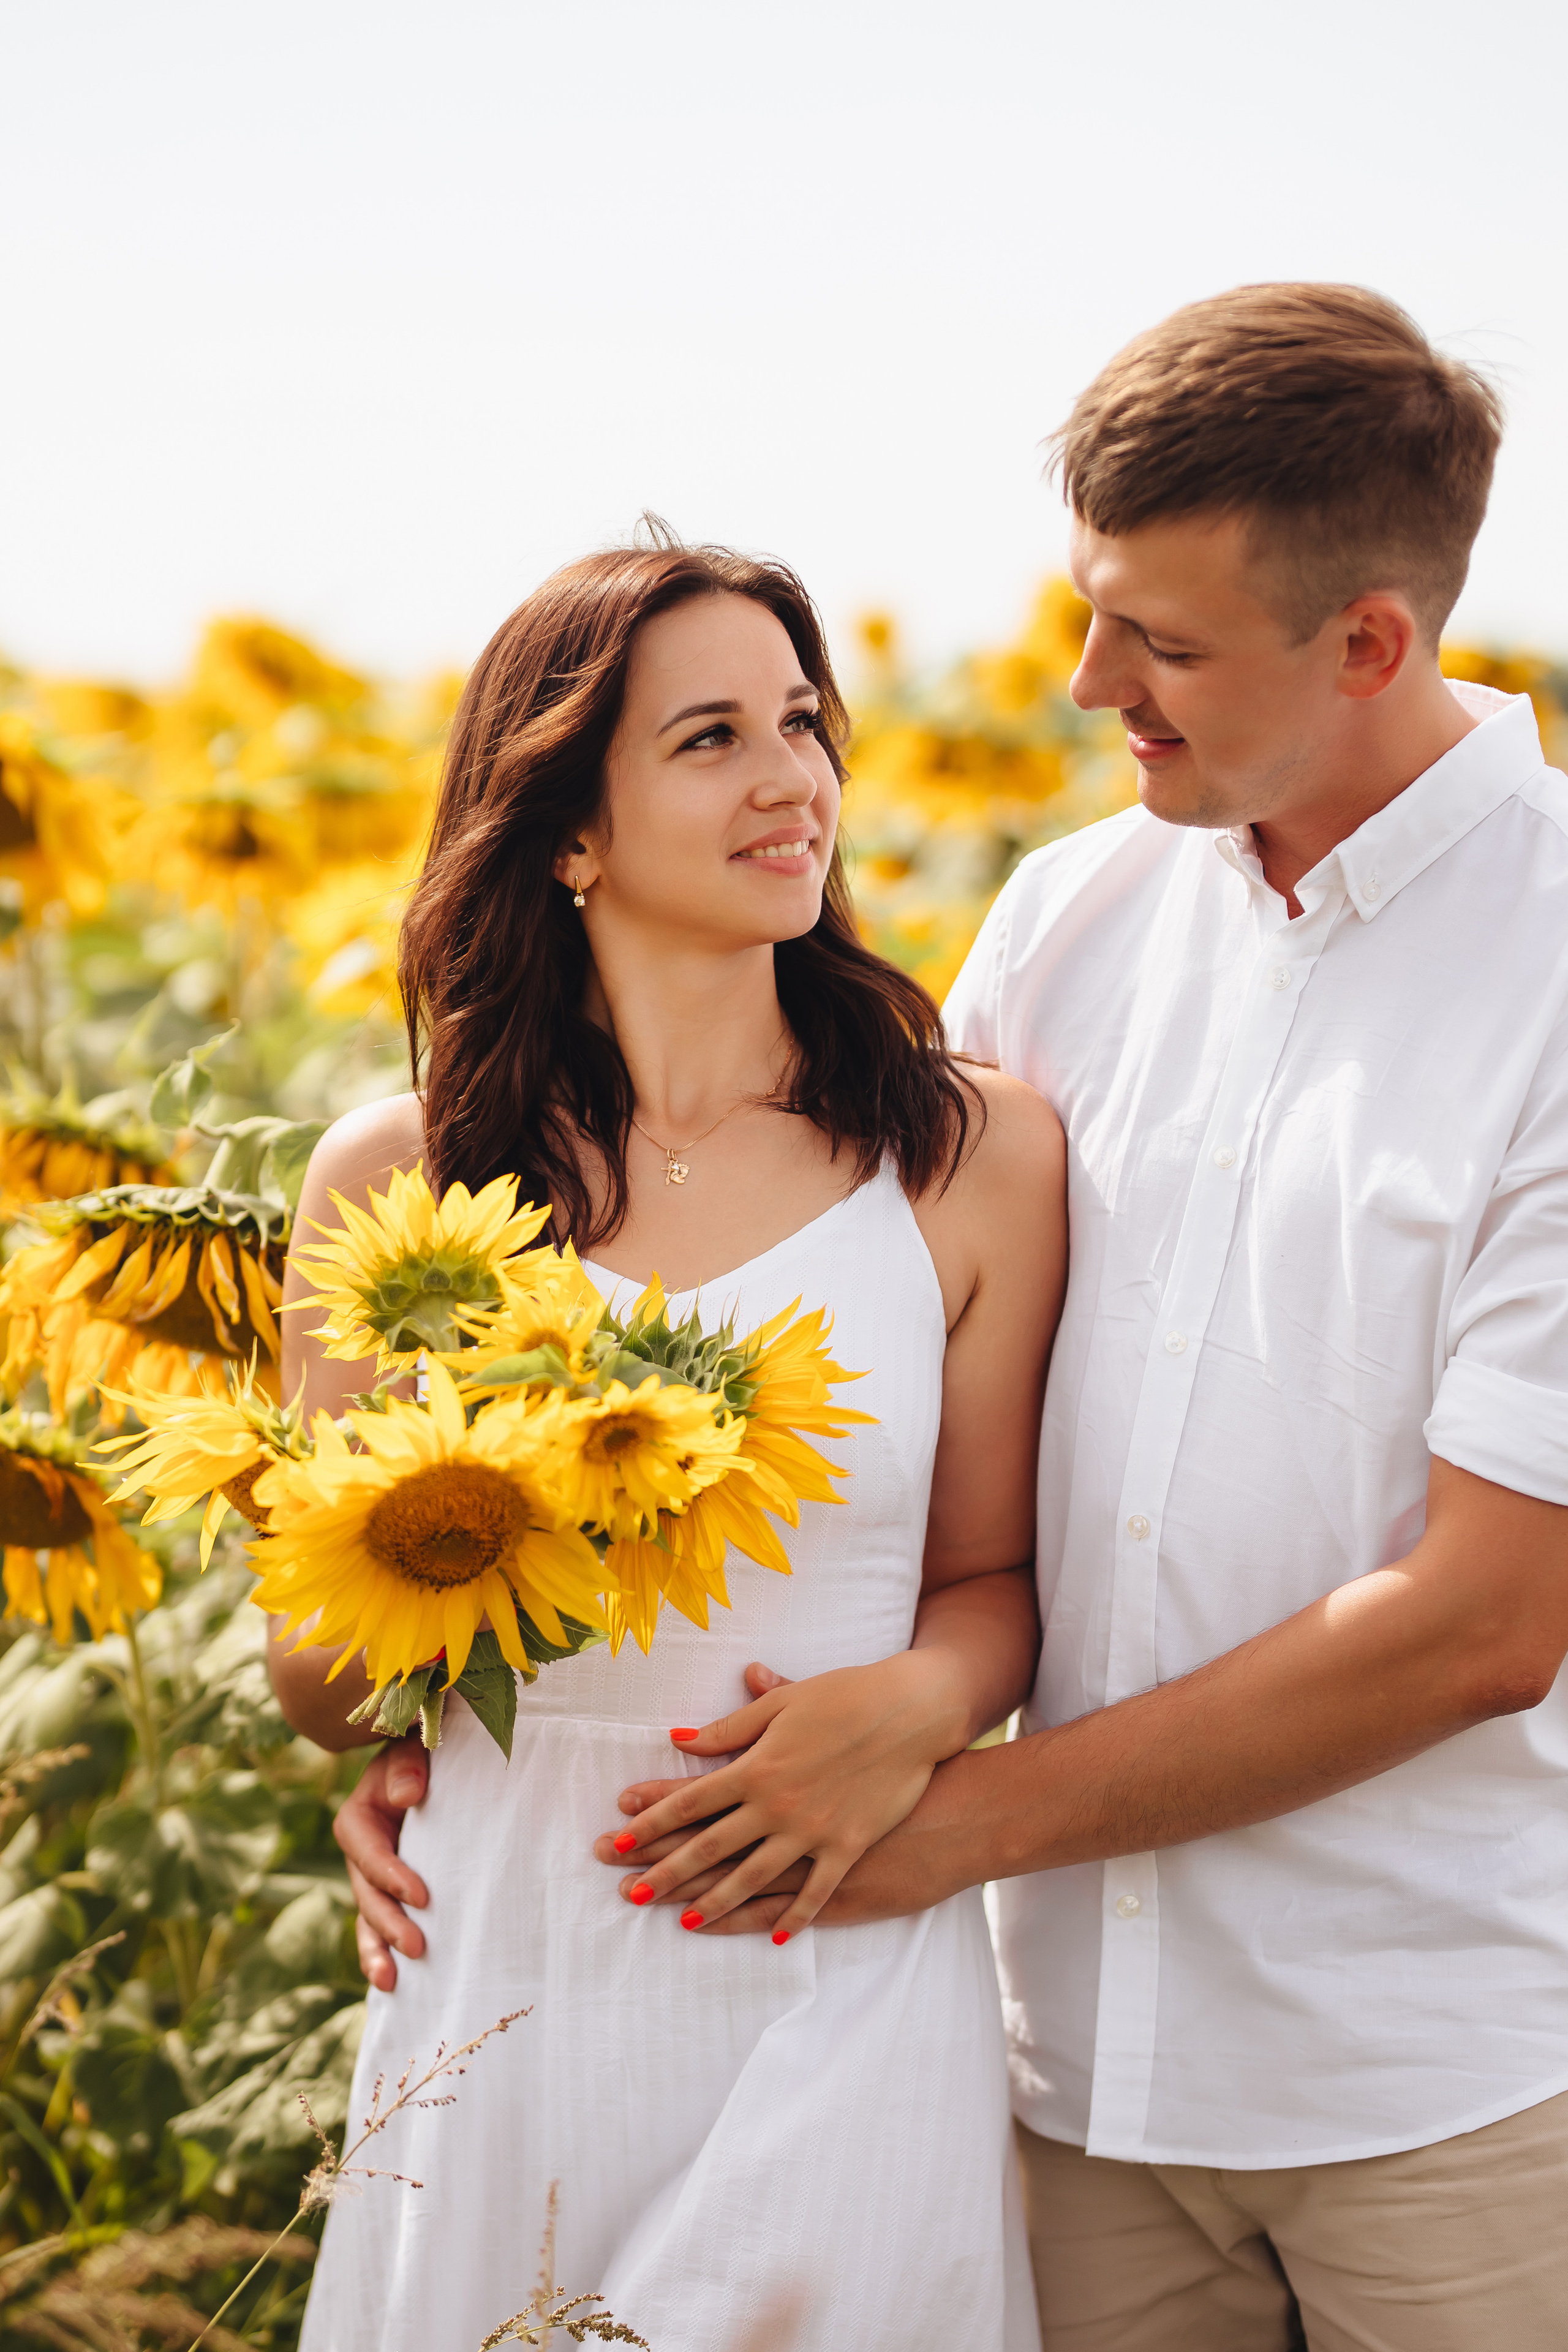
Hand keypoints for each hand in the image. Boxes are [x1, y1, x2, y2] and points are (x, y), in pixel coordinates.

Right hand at [334, 1735, 430, 1989]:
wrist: (429, 1767)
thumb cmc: (422, 1755)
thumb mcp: (411, 1748)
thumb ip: (407, 1765)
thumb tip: (408, 1795)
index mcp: (358, 1819)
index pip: (369, 1852)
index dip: (391, 1876)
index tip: (422, 1897)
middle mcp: (360, 1853)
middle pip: (366, 1894)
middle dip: (388, 1923)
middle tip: (418, 1946)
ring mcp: (372, 1878)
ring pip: (367, 1919)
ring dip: (377, 1950)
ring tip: (390, 1981)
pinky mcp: (389, 1894)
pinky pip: (379, 1927)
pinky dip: (381, 1954)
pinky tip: (391, 1983)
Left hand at [595, 1646, 969, 1940]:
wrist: (915, 1712)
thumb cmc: (850, 1697)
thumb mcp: (787, 1704)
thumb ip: (733, 1726)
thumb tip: (681, 1737)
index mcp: (758, 1765)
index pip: (691, 1800)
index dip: (651, 1821)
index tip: (618, 1840)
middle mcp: (777, 1803)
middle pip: (710, 1844)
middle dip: (666, 1871)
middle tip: (630, 1893)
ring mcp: (812, 1830)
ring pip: (753, 1876)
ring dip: (715, 1900)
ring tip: (683, 1920)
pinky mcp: (848, 1847)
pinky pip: (816, 1891)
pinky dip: (794, 1917)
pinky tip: (774, 1938)